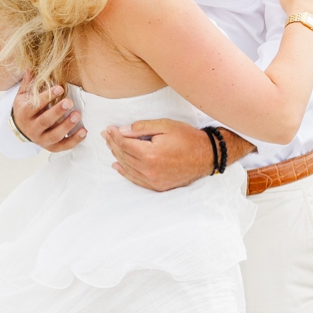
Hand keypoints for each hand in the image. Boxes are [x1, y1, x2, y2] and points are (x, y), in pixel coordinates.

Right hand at [12, 74, 86, 153]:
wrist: (21, 128)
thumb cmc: (25, 108)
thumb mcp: (23, 96)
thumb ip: (28, 83)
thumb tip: (30, 67)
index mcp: (24, 114)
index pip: (35, 106)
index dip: (47, 97)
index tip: (60, 88)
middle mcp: (31, 128)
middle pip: (45, 121)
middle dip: (58, 112)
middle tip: (70, 102)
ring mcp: (41, 140)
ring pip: (54, 135)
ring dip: (67, 126)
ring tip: (77, 115)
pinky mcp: (50, 147)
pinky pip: (63, 146)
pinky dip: (74, 141)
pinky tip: (83, 132)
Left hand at [103, 118, 245, 190]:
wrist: (207, 155)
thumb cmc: (188, 138)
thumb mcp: (165, 126)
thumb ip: (142, 128)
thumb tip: (122, 131)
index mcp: (150, 154)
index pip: (124, 144)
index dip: (115, 135)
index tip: (109, 128)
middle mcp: (149, 170)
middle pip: (124, 156)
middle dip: (113, 144)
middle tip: (105, 135)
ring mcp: (154, 180)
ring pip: (128, 168)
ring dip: (117, 156)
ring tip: (110, 146)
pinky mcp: (158, 186)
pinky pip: (137, 180)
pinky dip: (125, 172)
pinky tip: (118, 166)